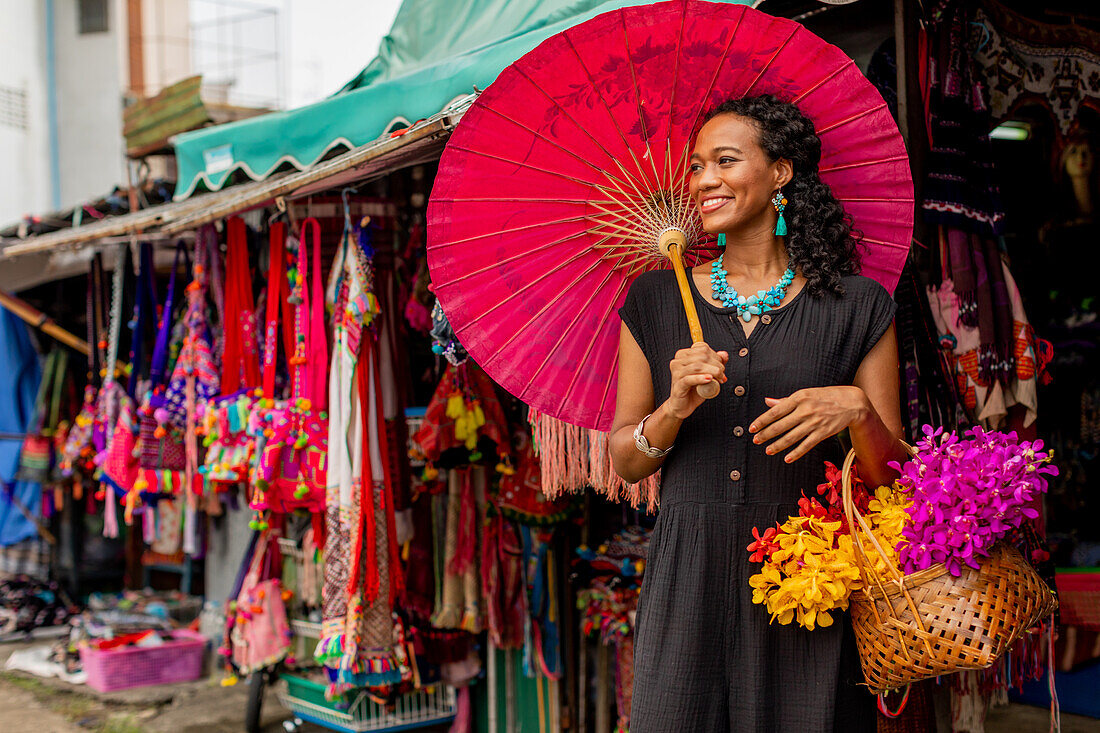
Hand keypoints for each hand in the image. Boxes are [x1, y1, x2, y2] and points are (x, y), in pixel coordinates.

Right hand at [666, 342, 727, 419]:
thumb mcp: (708, 374)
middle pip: (701, 356)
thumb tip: (724, 354)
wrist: (683, 405)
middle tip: (722, 375)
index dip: (716, 357)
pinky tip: (709, 379)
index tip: (722, 367)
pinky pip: (690, 379)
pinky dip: (701, 378)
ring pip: (697, 366)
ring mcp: (676, 373)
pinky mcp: (678, 385)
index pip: (703, 348)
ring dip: (713, 372)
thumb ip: (716, 363)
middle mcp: (677, 362)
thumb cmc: (694, 389)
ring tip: (719, 379)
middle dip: (716, 365)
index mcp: (683, 355)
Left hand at [749, 386, 869, 462]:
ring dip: (777, 445)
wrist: (852, 402)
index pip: (775, 411)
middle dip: (766, 434)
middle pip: (781, 426)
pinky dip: (796, 453)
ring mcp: (814, 422)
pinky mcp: (823, 433)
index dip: (762, 421)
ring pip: (791, 437)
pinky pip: (806, 445)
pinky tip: (787, 458)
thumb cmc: (826, 397)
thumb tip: (767, 402)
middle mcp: (806, 410)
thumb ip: (785, 400)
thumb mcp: (806, 394)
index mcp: (799, 398)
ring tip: (768, 450)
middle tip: (756, 440)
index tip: (752, 428)